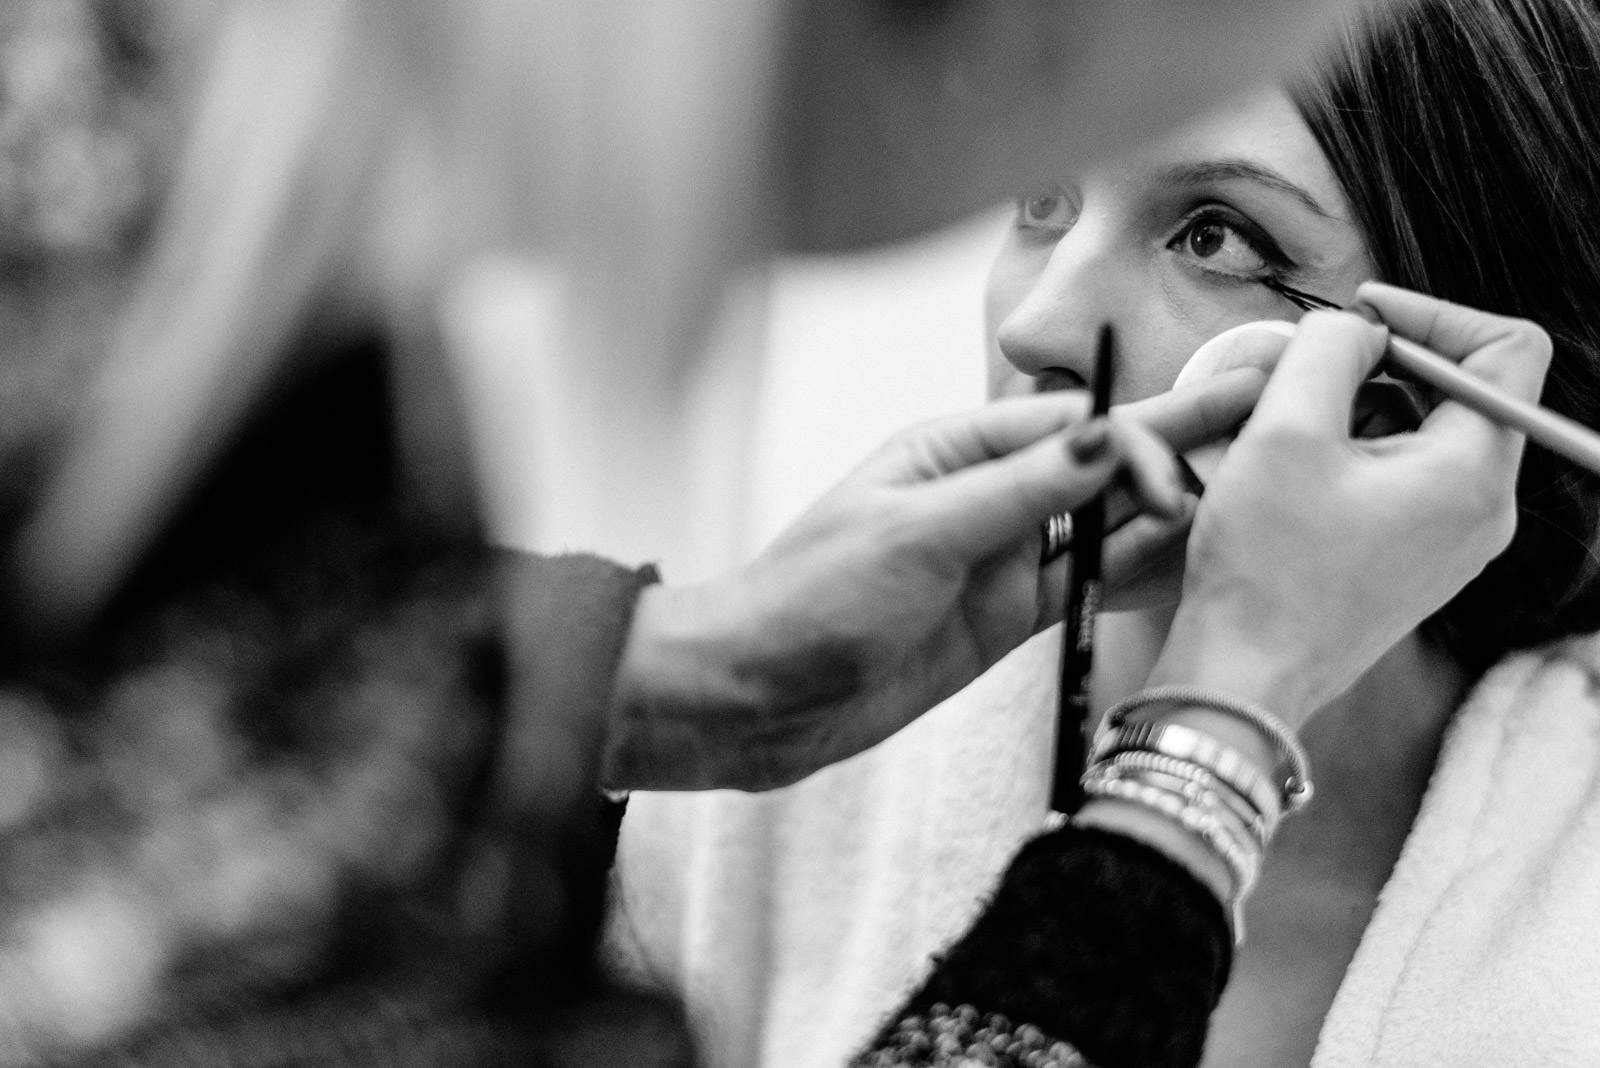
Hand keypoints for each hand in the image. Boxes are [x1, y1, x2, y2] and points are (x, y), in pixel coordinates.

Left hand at [604, 372, 1263, 790]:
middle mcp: (985, 496)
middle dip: (1173, 454)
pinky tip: (1192, 556)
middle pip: (1097, 469)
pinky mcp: (1004, 617)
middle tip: (1262, 430)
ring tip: (1251, 491)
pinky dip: (1136, 573)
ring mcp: (1000, 558)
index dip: (1139, 438)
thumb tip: (1104, 437)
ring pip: (1102, 527)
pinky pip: (1085, 586)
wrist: (759, 695)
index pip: (1069, 428)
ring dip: (1166, 513)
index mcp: (953, 450)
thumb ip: (1018, 492)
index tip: (1194, 463)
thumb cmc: (812, 598)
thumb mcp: (918, 534)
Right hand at [1148, 282, 1552, 725]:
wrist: (1244, 676)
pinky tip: (1295, 481)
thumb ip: (1328, 349)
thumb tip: (1354, 331)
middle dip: (1382, 369)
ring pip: (1426, 437)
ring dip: (1358, 415)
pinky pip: (1403, 482)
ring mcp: (1454, 544)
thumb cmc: (1264, 568)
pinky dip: (1354, 460)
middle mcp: (1483, 511)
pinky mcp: (1417, 564)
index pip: (1507, 349)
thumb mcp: (1285, 430)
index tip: (1359, 318)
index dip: (1433, 313)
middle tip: (1305, 378)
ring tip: (1288, 439)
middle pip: (1463, 392)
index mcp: (1473, 474)